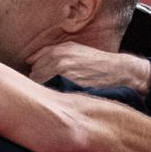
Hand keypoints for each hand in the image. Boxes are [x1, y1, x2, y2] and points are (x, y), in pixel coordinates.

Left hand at [28, 42, 150, 93]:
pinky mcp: (70, 87)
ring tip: (57, 96)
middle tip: (49, 91)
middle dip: (39, 84)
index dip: (37, 74)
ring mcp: (63, 74)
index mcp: (57, 50)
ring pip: (41, 88)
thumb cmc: (96, 63)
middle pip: (34, 77)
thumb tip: (30, 61)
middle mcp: (57, 60)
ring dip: (46, 93)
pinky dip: (54, 99)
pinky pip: (52, 95)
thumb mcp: (74, 50)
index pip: (32, 64)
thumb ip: (51, 54)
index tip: (42, 81)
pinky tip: (62, 100)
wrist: (120, 72)